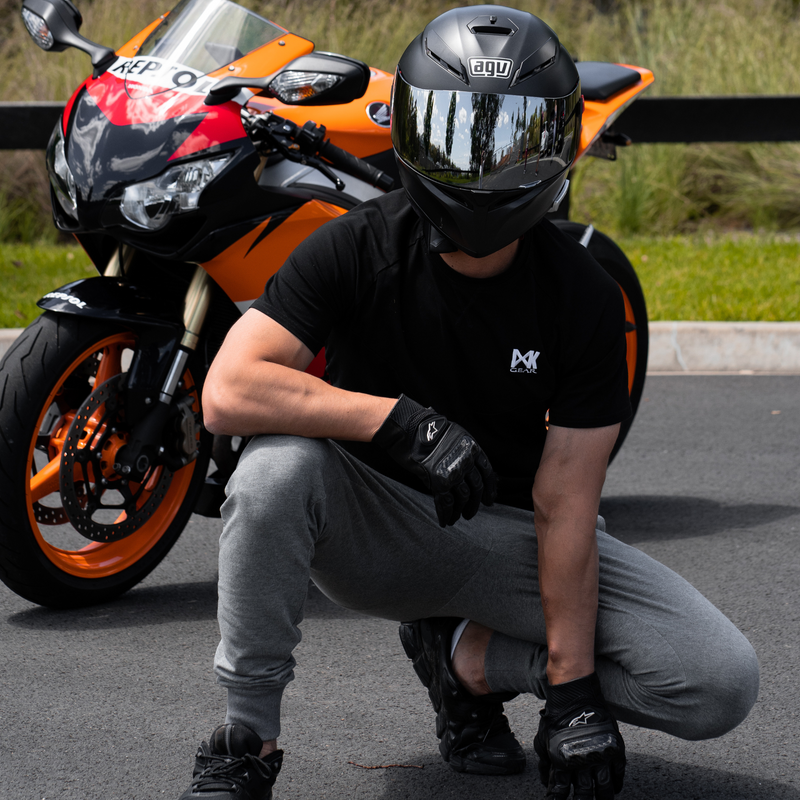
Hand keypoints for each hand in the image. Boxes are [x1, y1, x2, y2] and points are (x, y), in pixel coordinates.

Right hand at [372, 394, 496, 526]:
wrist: (409, 429)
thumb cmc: (428, 431)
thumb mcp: (454, 437)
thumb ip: (463, 454)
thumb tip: (469, 474)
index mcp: (472, 448)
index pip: (487, 473)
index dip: (489, 489)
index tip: (489, 499)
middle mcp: (465, 461)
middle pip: (476, 487)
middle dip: (474, 503)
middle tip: (471, 513)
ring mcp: (453, 471)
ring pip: (462, 497)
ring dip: (461, 510)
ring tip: (458, 518)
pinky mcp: (438, 481)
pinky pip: (446, 502)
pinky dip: (447, 514)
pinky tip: (446, 521)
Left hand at [533, 673, 625, 798]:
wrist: (574, 693)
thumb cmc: (557, 715)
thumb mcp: (544, 738)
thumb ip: (545, 762)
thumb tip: (546, 782)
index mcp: (562, 760)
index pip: (561, 789)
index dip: (559, 798)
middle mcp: (581, 760)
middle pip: (584, 793)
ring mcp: (599, 754)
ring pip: (604, 787)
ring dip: (603, 798)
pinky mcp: (613, 747)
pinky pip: (618, 772)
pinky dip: (617, 783)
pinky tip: (615, 789)